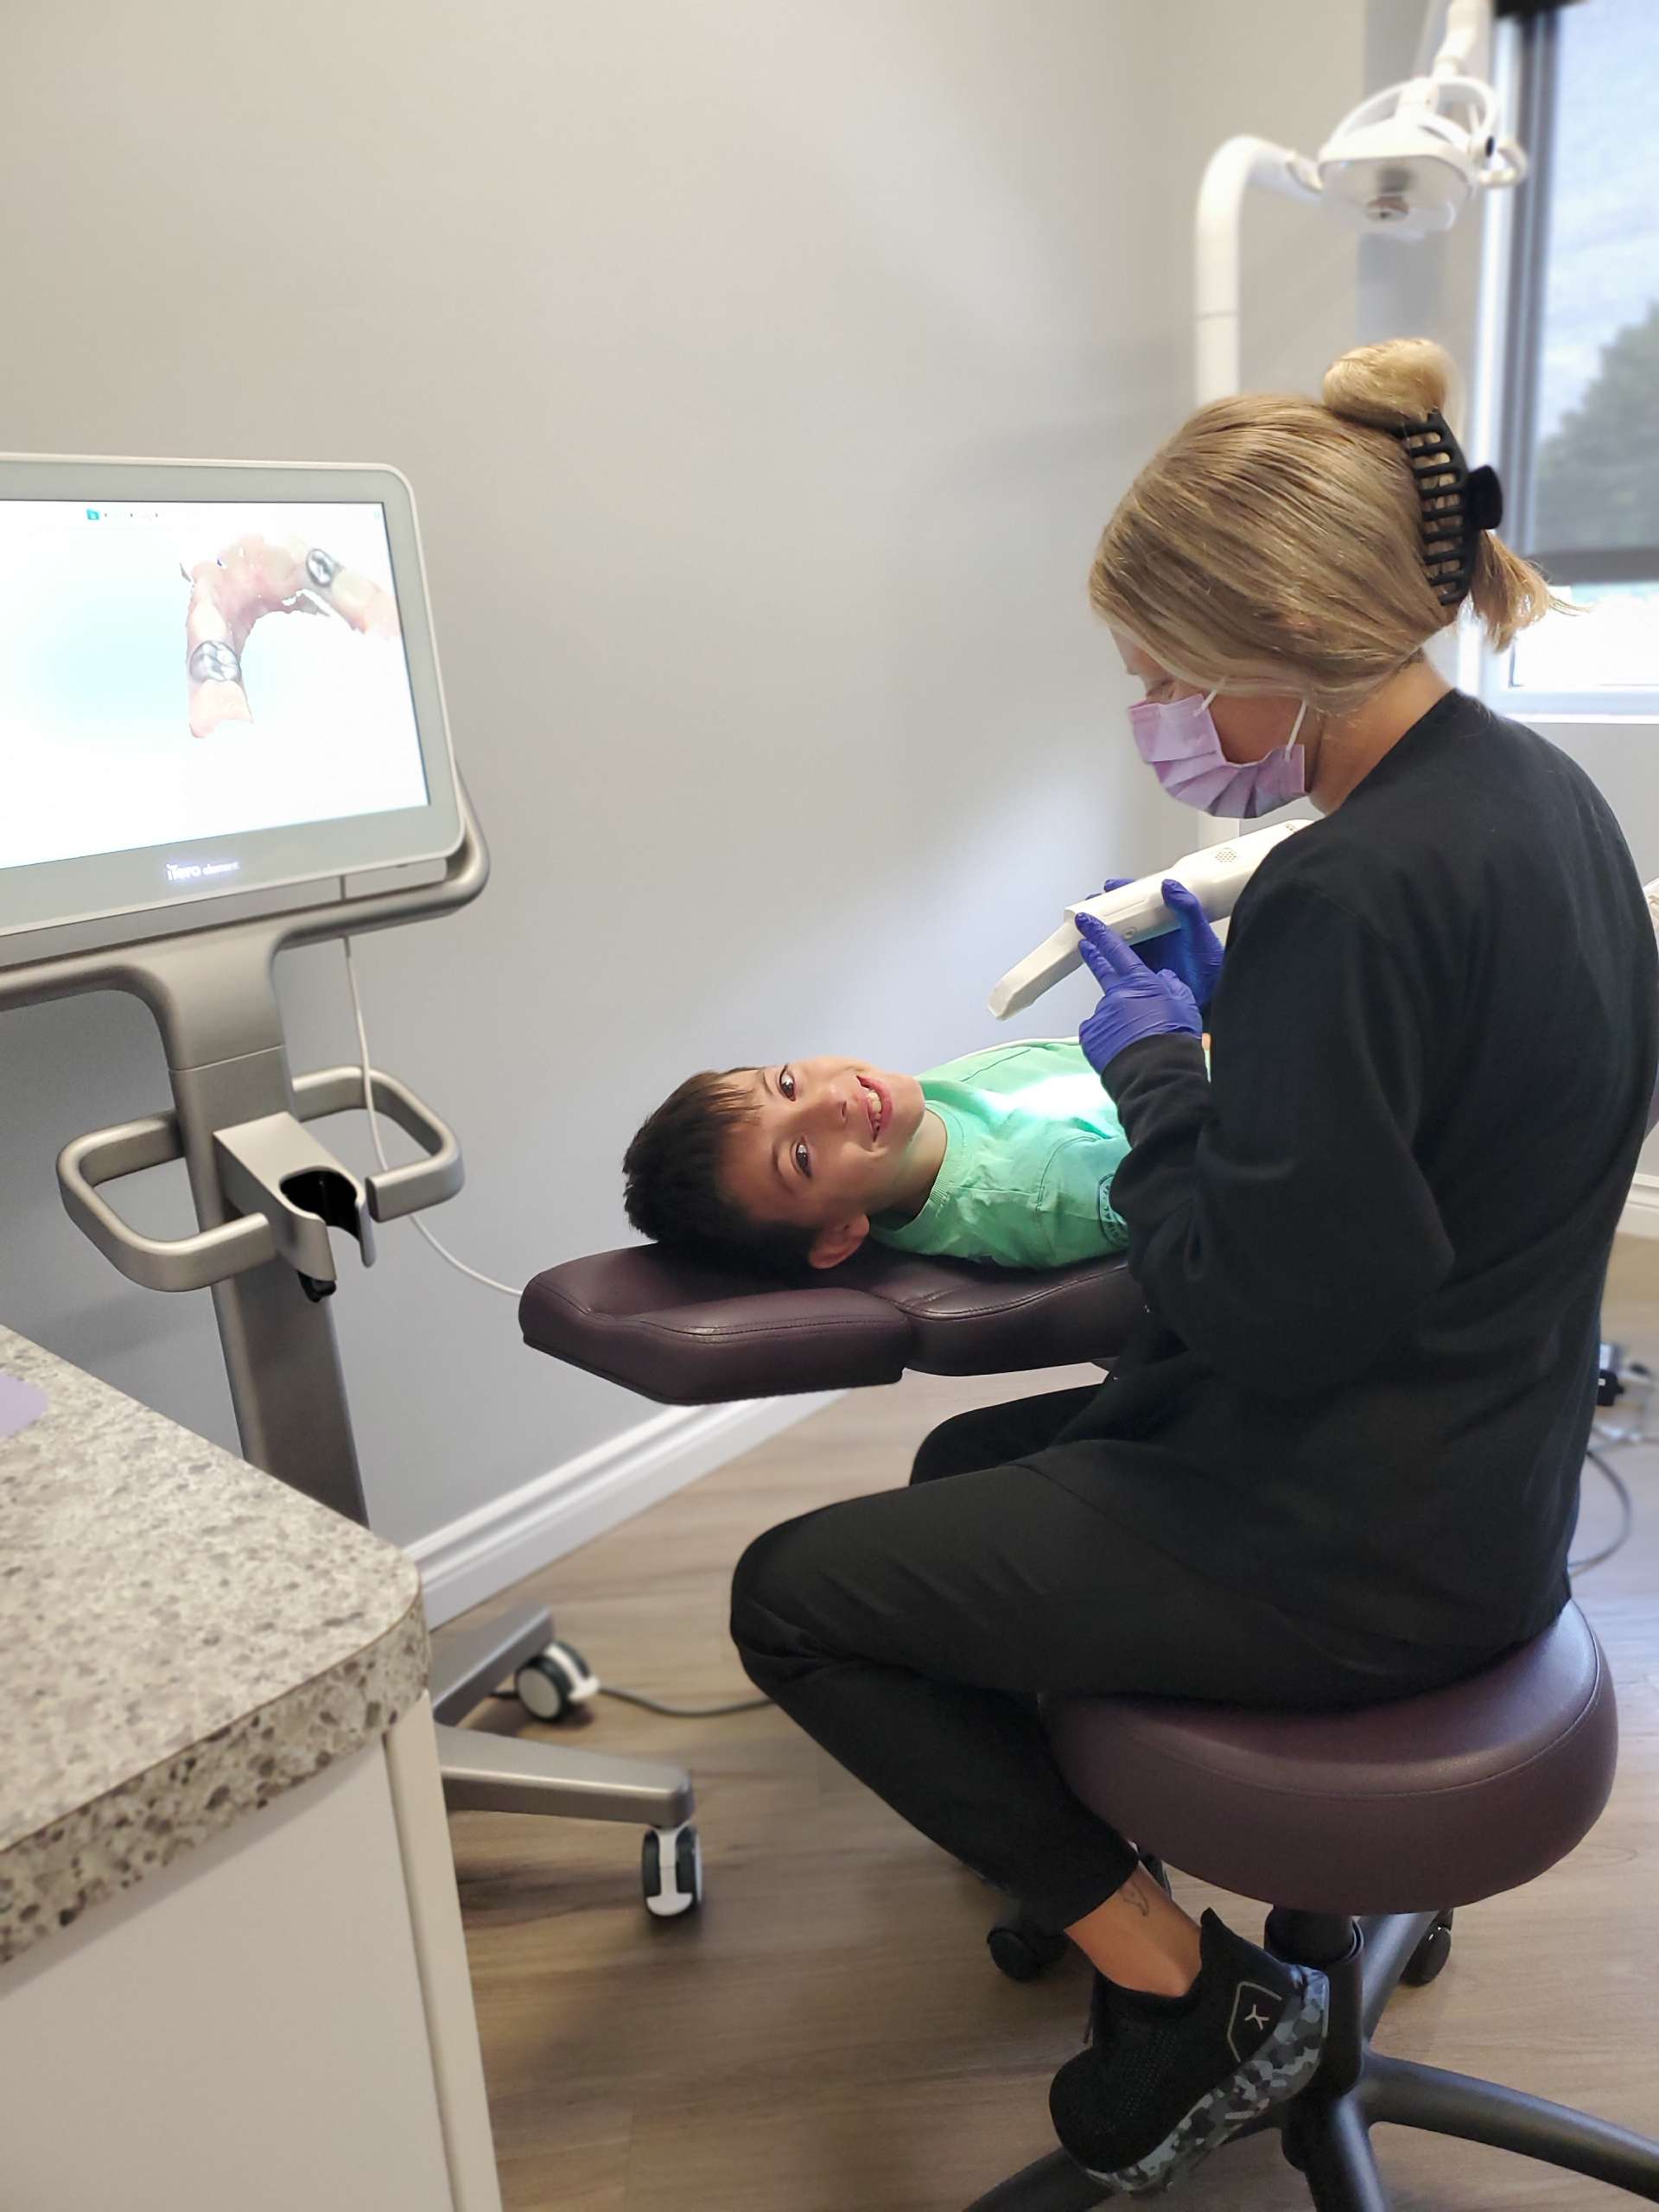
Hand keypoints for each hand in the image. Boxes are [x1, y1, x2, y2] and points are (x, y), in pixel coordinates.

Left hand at [1076, 912, 1201, 1074]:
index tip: (1087, 923)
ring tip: (1133, 1038)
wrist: (1156, 1073)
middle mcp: (1115, 995)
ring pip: (1106, 1010)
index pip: (1116, 951)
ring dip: (1116, 1017)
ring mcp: (1100, 1016)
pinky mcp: (1090, 1036)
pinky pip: (1096, 1032)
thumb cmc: (1174, 1039)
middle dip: (1093, 956)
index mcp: (1139, 983)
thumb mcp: (1185, 1006)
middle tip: (1085, 948)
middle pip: (1101, 971)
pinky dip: (1105, 1037)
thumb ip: (1174, 987)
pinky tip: (1119, 1048)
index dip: (1101, 935)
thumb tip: (1165, 977)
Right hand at [1101, 876, 1224, 1012]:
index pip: (1146, 899)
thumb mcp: (1200, 935)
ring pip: (1122, 935)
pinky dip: (1106, 952)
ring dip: (1104, 930)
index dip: (1127, 891)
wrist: (1210, 999)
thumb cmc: (1212, 969)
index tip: (1111, 887)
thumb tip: (1170, 886)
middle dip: (1109, 909)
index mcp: (1172, 920)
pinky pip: (1120, 957)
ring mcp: (1150, 952)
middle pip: (1129, 916)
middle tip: (1092, 905)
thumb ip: (1188, 910)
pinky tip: (1094, 950)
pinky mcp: (1142, 969)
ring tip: (1087, 925)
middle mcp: (1159, 934)